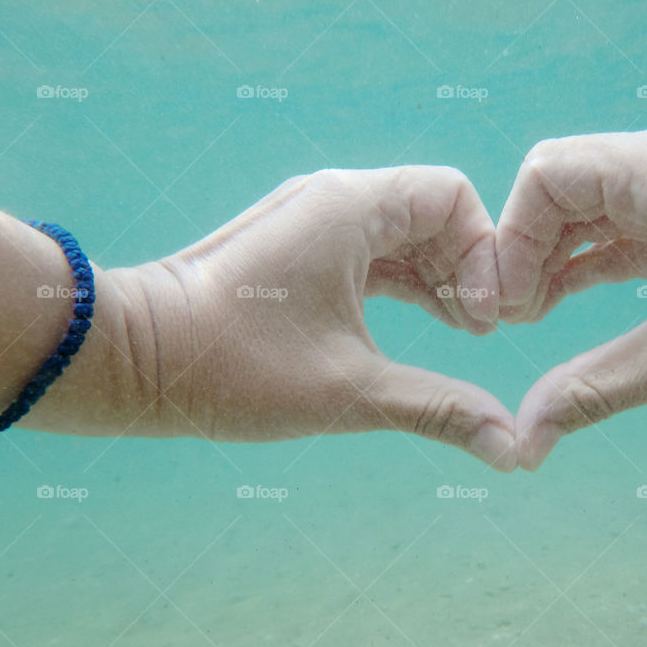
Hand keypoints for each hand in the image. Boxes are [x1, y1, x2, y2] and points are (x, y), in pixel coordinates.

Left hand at [108, 167, 516, 469]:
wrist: (134, 361)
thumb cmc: (234, 366)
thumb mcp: (351, 390)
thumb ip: (440, 409)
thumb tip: (512, 450)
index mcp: (350, 207)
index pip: (453, 197)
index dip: (483, 255)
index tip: (481, 322)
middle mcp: (332, 199)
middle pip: (432, 213)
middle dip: (466, 268)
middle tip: (478, 331)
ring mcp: (309, 220)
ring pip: (400, 234)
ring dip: (437, 279)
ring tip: (460, 333)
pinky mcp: (294, 247)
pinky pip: (369, 250)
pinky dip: (402, 282)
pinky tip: (421, 323)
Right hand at [496, 125, 646, 469]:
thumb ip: (590, 389)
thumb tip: (523, 439)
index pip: (545, 177)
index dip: (512, 240)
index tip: (510, 308)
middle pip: (562, 187)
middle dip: (528, 248)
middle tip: (518, 314)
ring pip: (595, 207)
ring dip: (559, 257)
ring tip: (536, 315)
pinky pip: (629, 226)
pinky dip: (594, 261)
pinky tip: (569, 301)